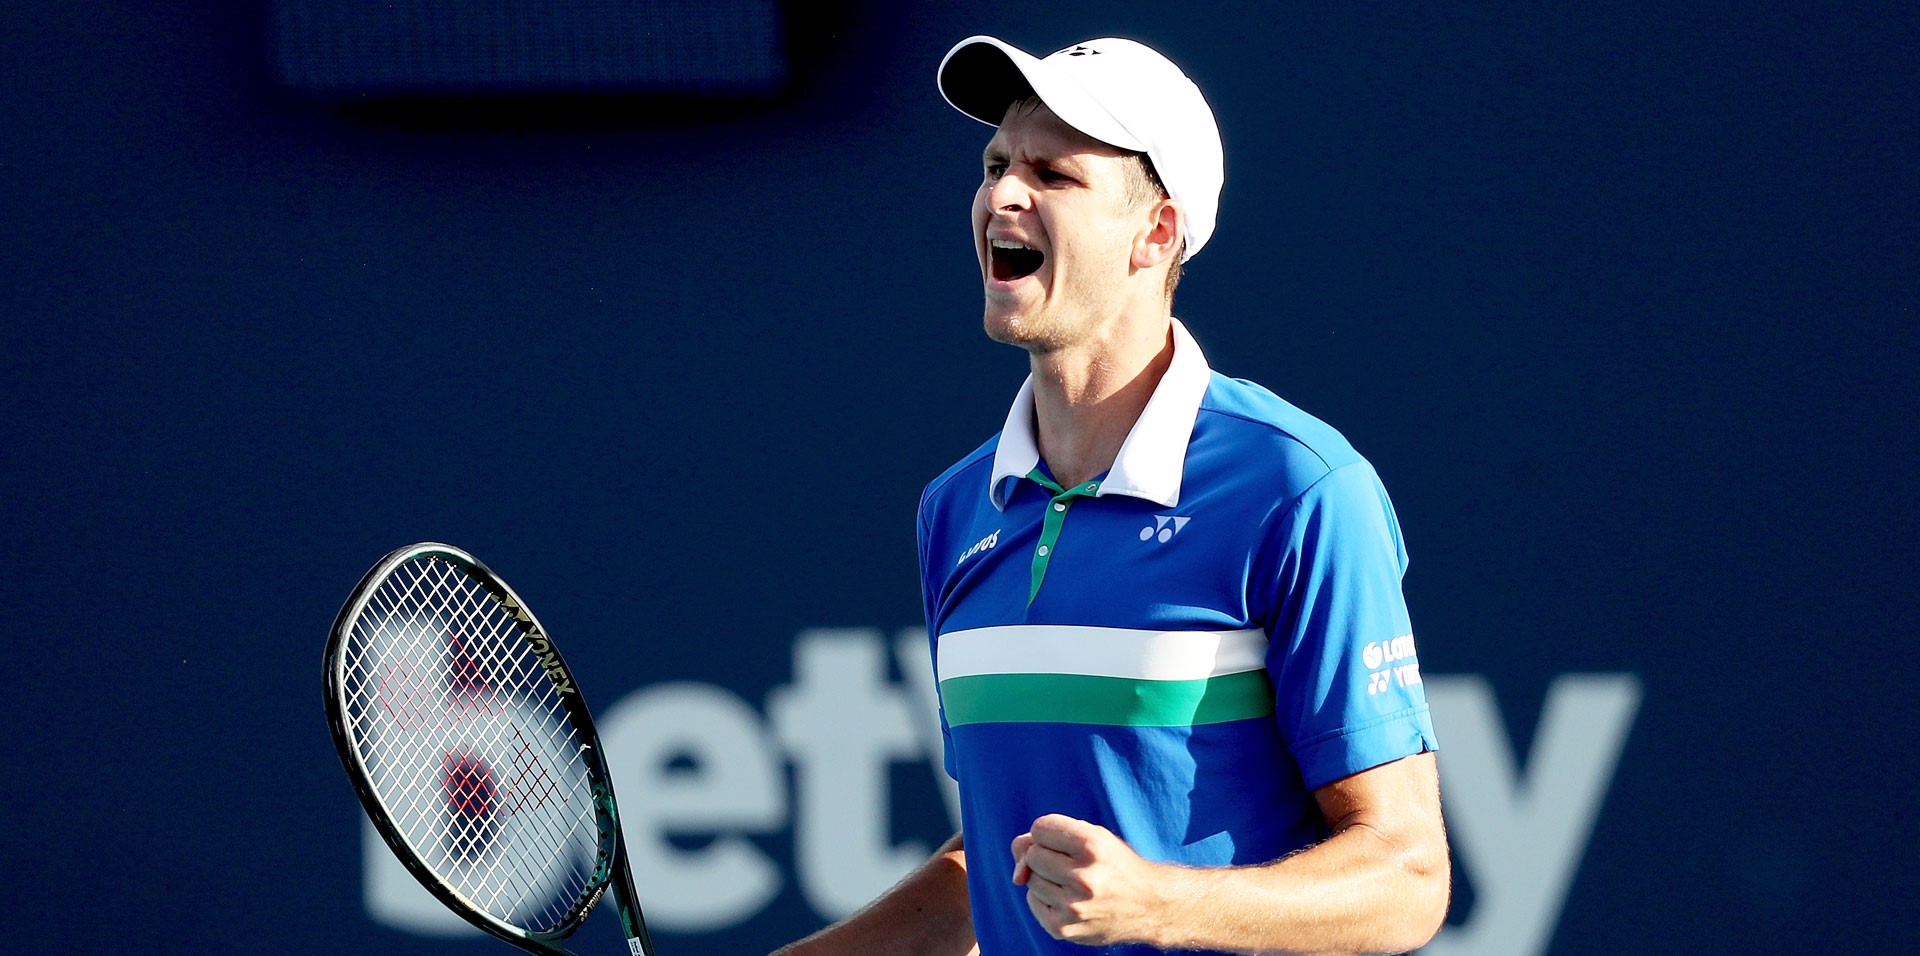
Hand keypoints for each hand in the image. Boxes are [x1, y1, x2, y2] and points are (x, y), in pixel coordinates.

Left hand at [1010, 814, 1166, 945]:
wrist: (1149, 906)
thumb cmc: (1114, 865)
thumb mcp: (1093, 837)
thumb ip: (1049, 836)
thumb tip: (1016, 864)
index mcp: (1093, 846)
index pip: (1040, 828)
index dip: (1050, 833)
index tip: (1067, 841)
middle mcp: (1083, 877)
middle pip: (1032, 855)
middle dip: (1046, 855)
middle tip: (1070, 863)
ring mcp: (1072, 906)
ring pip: (1030, 879)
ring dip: (1045, 878)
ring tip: (1072, 883)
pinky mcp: (1063, 928)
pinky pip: (1032, 901)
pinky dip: (1044, 898)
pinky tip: (1068, 899)